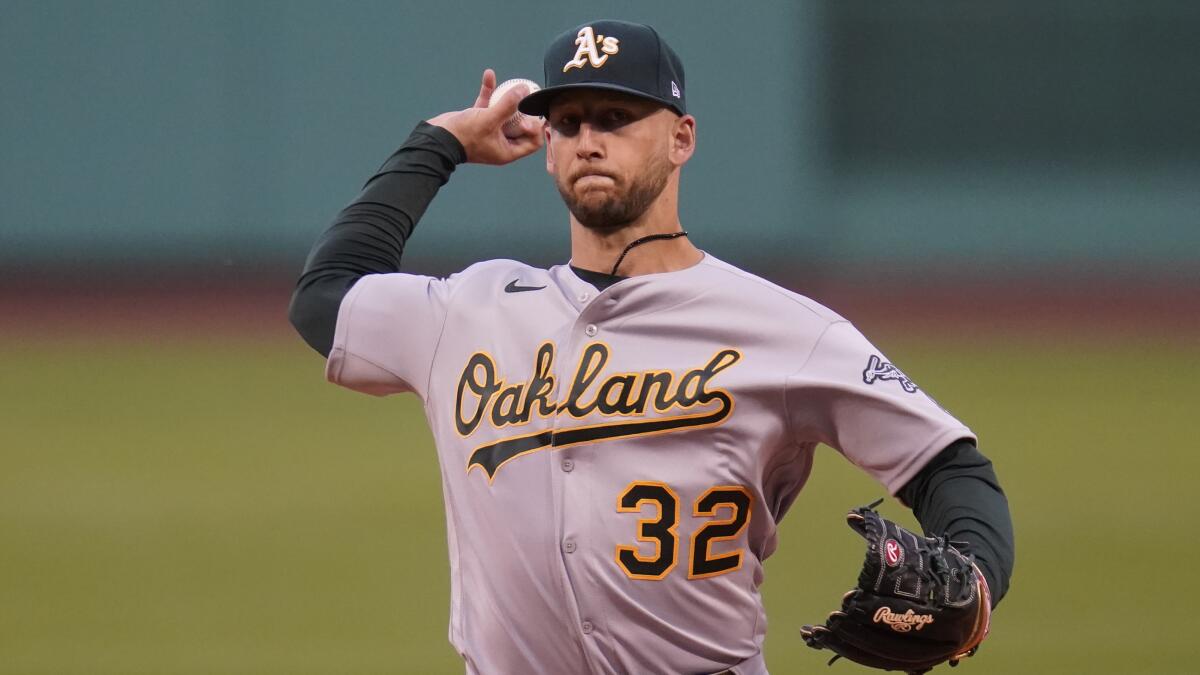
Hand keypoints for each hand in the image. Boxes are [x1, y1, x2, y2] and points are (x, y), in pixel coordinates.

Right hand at [427, 69, 543, 164]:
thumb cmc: (464, 135)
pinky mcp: (478, 119)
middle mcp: (500, 142)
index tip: (529, 114)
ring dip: (508, 98)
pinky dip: (489, 91)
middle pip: (522, 126)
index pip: (533, 142)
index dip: (536, 128)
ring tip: (512, 85)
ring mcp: (489, 131)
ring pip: (505, 113)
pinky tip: (489, 75)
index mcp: (507, 151)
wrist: (436, 137)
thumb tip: (524, 90)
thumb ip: (508, 105)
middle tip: (523, 98)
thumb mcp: (489, 119)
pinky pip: (488, 104)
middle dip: (524, 111)